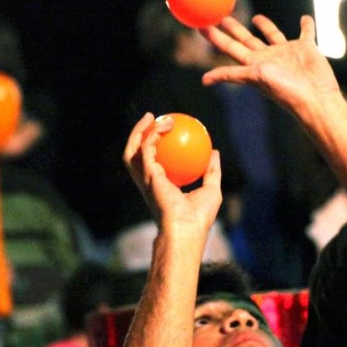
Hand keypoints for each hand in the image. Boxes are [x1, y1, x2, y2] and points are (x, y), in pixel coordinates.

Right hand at [122, 113, 221, 239]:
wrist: (188, 228)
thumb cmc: (200, 217)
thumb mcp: (212, 190)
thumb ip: (212, 171)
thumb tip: (215, 152)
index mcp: (159, 187)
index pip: (151, 163)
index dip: (153, 146)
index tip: (165, 131)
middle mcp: (147, 182)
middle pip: (134, 155)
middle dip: (138, 135)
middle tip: (153, 118)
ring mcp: (145, 179)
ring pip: (132, 150)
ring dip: (139, 131)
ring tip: (152, 117)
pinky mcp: (148, 175)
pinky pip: (148, 148)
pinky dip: (153, 134)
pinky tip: (165, 124)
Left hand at [202, 15, 340, 115]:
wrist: (315, 97)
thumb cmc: (285, 90)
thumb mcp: (255, 77)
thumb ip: (231, 74)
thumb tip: (203, 80)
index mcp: (254, 64)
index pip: (229, 47)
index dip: (215, 37)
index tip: (202, 26)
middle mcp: (269, 58)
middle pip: (246, 40)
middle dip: (234, 29)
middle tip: (222, 17)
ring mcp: (287, 52)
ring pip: (273, 35)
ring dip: (265, 26)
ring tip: (256, 17)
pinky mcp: (306, 48)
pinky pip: (306, 33)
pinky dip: (306, 26)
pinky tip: (305, 19)